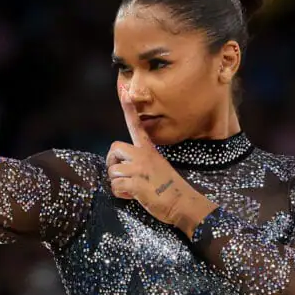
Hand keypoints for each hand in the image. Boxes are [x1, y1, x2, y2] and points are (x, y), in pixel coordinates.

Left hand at [108, 87, 203, 228]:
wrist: (181, 202)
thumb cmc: (169, 187)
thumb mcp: (158, 166)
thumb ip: (142, 161)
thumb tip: (126, 166)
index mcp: (148, 150)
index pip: (136, 126)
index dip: (129, 109)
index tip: (124, 92)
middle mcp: (142, 156)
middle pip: (115, 147)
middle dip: (112, 162)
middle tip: (121, 174)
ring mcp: (139, 169)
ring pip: (112, 171)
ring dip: (117, 183)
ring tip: (131, 189)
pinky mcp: (136, 184)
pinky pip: (115, 187)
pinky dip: (120, 194)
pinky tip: (131, 195)